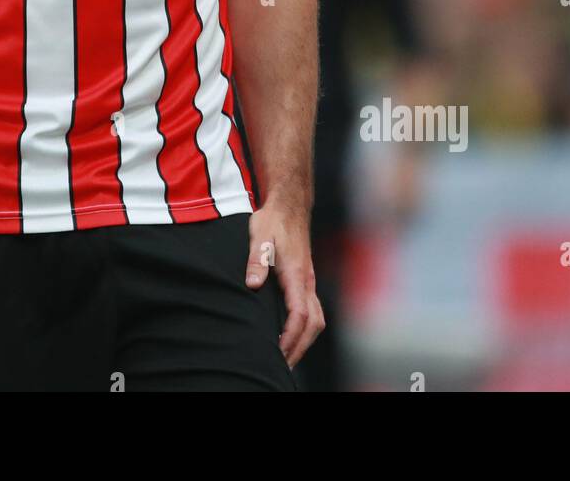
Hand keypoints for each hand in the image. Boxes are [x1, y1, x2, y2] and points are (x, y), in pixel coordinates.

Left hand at [245, 202, 324, 367]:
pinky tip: (291, 336)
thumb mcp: (258, 236)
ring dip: (304, 341)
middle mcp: (307, 280)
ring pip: (316, 319)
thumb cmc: (273, 220)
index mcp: (296, 273)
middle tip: (281, 365)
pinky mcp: (306, 280)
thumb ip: (256, 260)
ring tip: (286, 357)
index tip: (279, 352)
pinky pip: (313, 311)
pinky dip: (305, 329)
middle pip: (313, 324)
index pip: (299, 313)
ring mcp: (309, 281)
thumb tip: (253, 284)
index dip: (291, 336)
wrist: (289, 205)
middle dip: (299, 347)